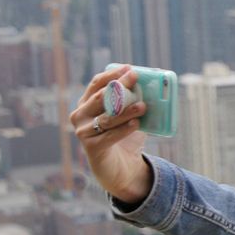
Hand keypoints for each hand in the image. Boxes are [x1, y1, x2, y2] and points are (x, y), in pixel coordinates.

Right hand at [69, 66, 154, 204]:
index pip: (96, 84)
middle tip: (135, 78)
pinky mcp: (91, 147)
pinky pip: (109, 136)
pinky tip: (136, 124)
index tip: (129, 68)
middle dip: (118, 86)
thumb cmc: (125, 136)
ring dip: (125, 110)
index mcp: (86, 103)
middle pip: (100, 97)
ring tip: (143, 106)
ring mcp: (83, 132)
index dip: (112, 74)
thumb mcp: (130, 115)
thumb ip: (135, 100)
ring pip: (106, 117)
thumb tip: (154, 83)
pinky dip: (124, 129)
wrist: (121, 167)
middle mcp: (80, 115)